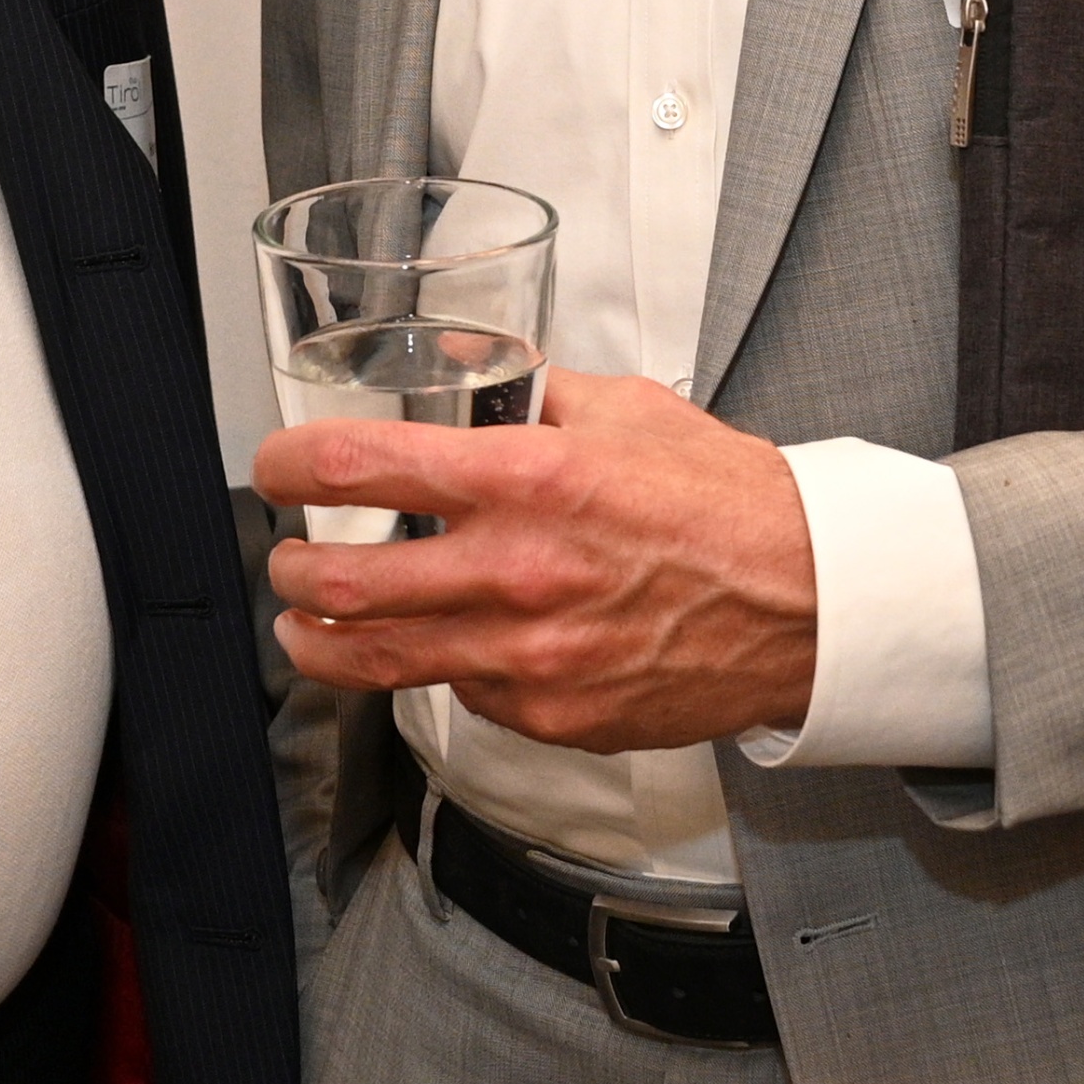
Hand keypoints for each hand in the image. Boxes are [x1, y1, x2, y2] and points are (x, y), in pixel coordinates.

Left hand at [251, 370, 816, 752]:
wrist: (809, 603)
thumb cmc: (728, 505)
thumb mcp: (625, 409)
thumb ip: (529, 390)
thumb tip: (463, 368)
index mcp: (529, 479)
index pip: (361, 466)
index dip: (289, 466)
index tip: (274, 468)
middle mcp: (518, 571)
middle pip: (343, 584)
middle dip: (289, 571)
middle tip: (285, 562)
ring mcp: (530, 656)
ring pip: (378, 660)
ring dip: (321, 641)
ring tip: (307, 628)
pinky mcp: (552, 715)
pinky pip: (461, 694)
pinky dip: (437, 670)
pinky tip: (442, 648)